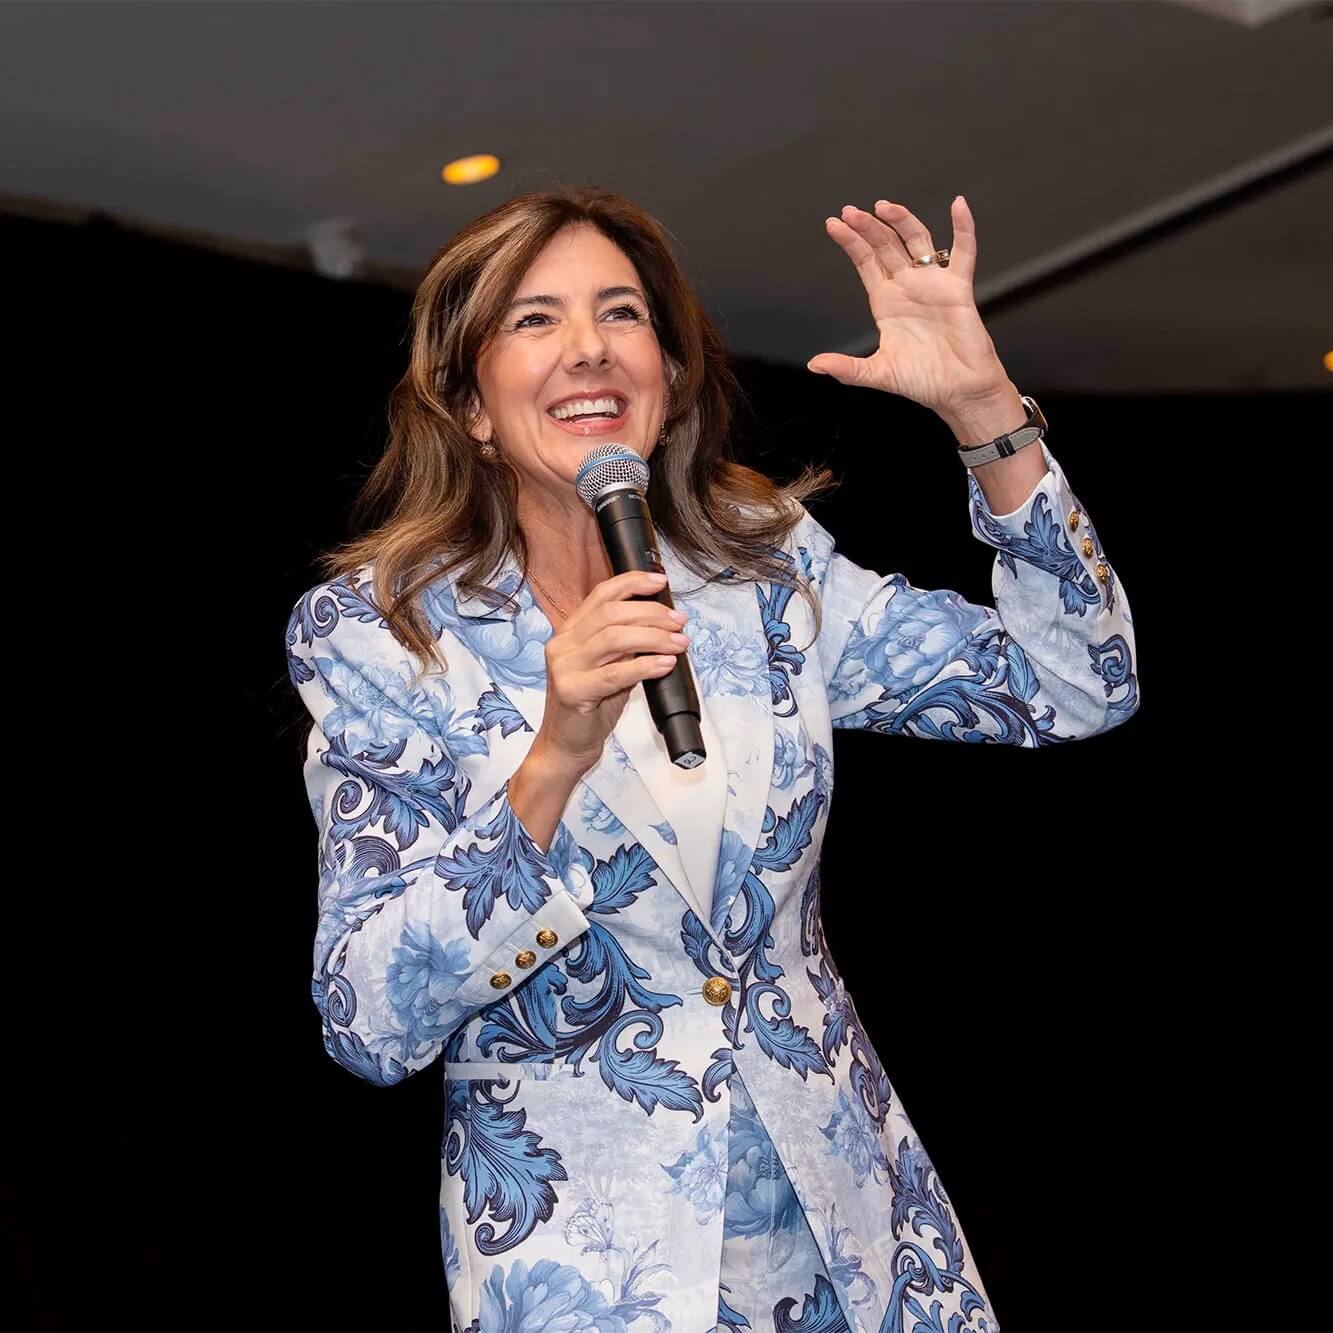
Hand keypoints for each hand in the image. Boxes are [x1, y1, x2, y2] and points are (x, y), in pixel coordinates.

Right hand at [535, 570, 690, 775]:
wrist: (566, 748)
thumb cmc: (591, 708)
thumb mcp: (611, 669)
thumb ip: (627, 647)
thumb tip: (662, 626)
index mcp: (570, 633)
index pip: (601, 595)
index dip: (632, 583)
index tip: (661, 582)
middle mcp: (562, 645)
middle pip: (611, 614)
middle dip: (652, 613)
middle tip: (679, 622)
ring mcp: (564, 667)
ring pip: (614, 638)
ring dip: (654, 637)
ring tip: (679, 643)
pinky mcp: (571, 691)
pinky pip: (614, 673)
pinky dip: (645, 666)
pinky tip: (665, 664)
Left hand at [807, 196, 1010, 413]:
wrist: (958, 391)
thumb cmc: (922, 382)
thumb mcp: (878, 374)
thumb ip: (847, 368)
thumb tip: (814, 365)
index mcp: (885, 302)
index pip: (865, 262)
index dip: (851, 242)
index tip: (833, 224)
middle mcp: (907, 287)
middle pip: (885, 246)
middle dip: (868, 227)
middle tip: (850, 212)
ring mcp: (933, 283)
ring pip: (917, 241)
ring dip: (901, 221)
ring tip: (883, 206)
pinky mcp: (958, 288)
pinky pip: (963, 251)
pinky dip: (963, 227)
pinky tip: (958, 205)